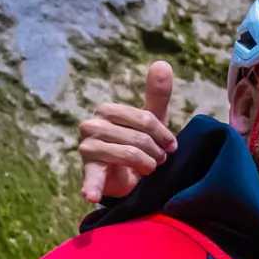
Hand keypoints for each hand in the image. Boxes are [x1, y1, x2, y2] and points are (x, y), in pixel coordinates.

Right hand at [79, 61, 177, 202]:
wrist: (128, 176)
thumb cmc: (138, 143)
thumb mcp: (151, 119)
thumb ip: (156, 94)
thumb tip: (162, 63)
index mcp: (107, 110)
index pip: (144, 118)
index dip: (163, 134)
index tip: (171, 146)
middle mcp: (91, 125)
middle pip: (136, 136)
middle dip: (155, 150)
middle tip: (160, 160)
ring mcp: (87, 148)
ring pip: (125, 152)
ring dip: (145, 164)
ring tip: (150, 170)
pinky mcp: (88, 171)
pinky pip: (91, 177)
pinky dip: (92, 187)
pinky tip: (92, 196)